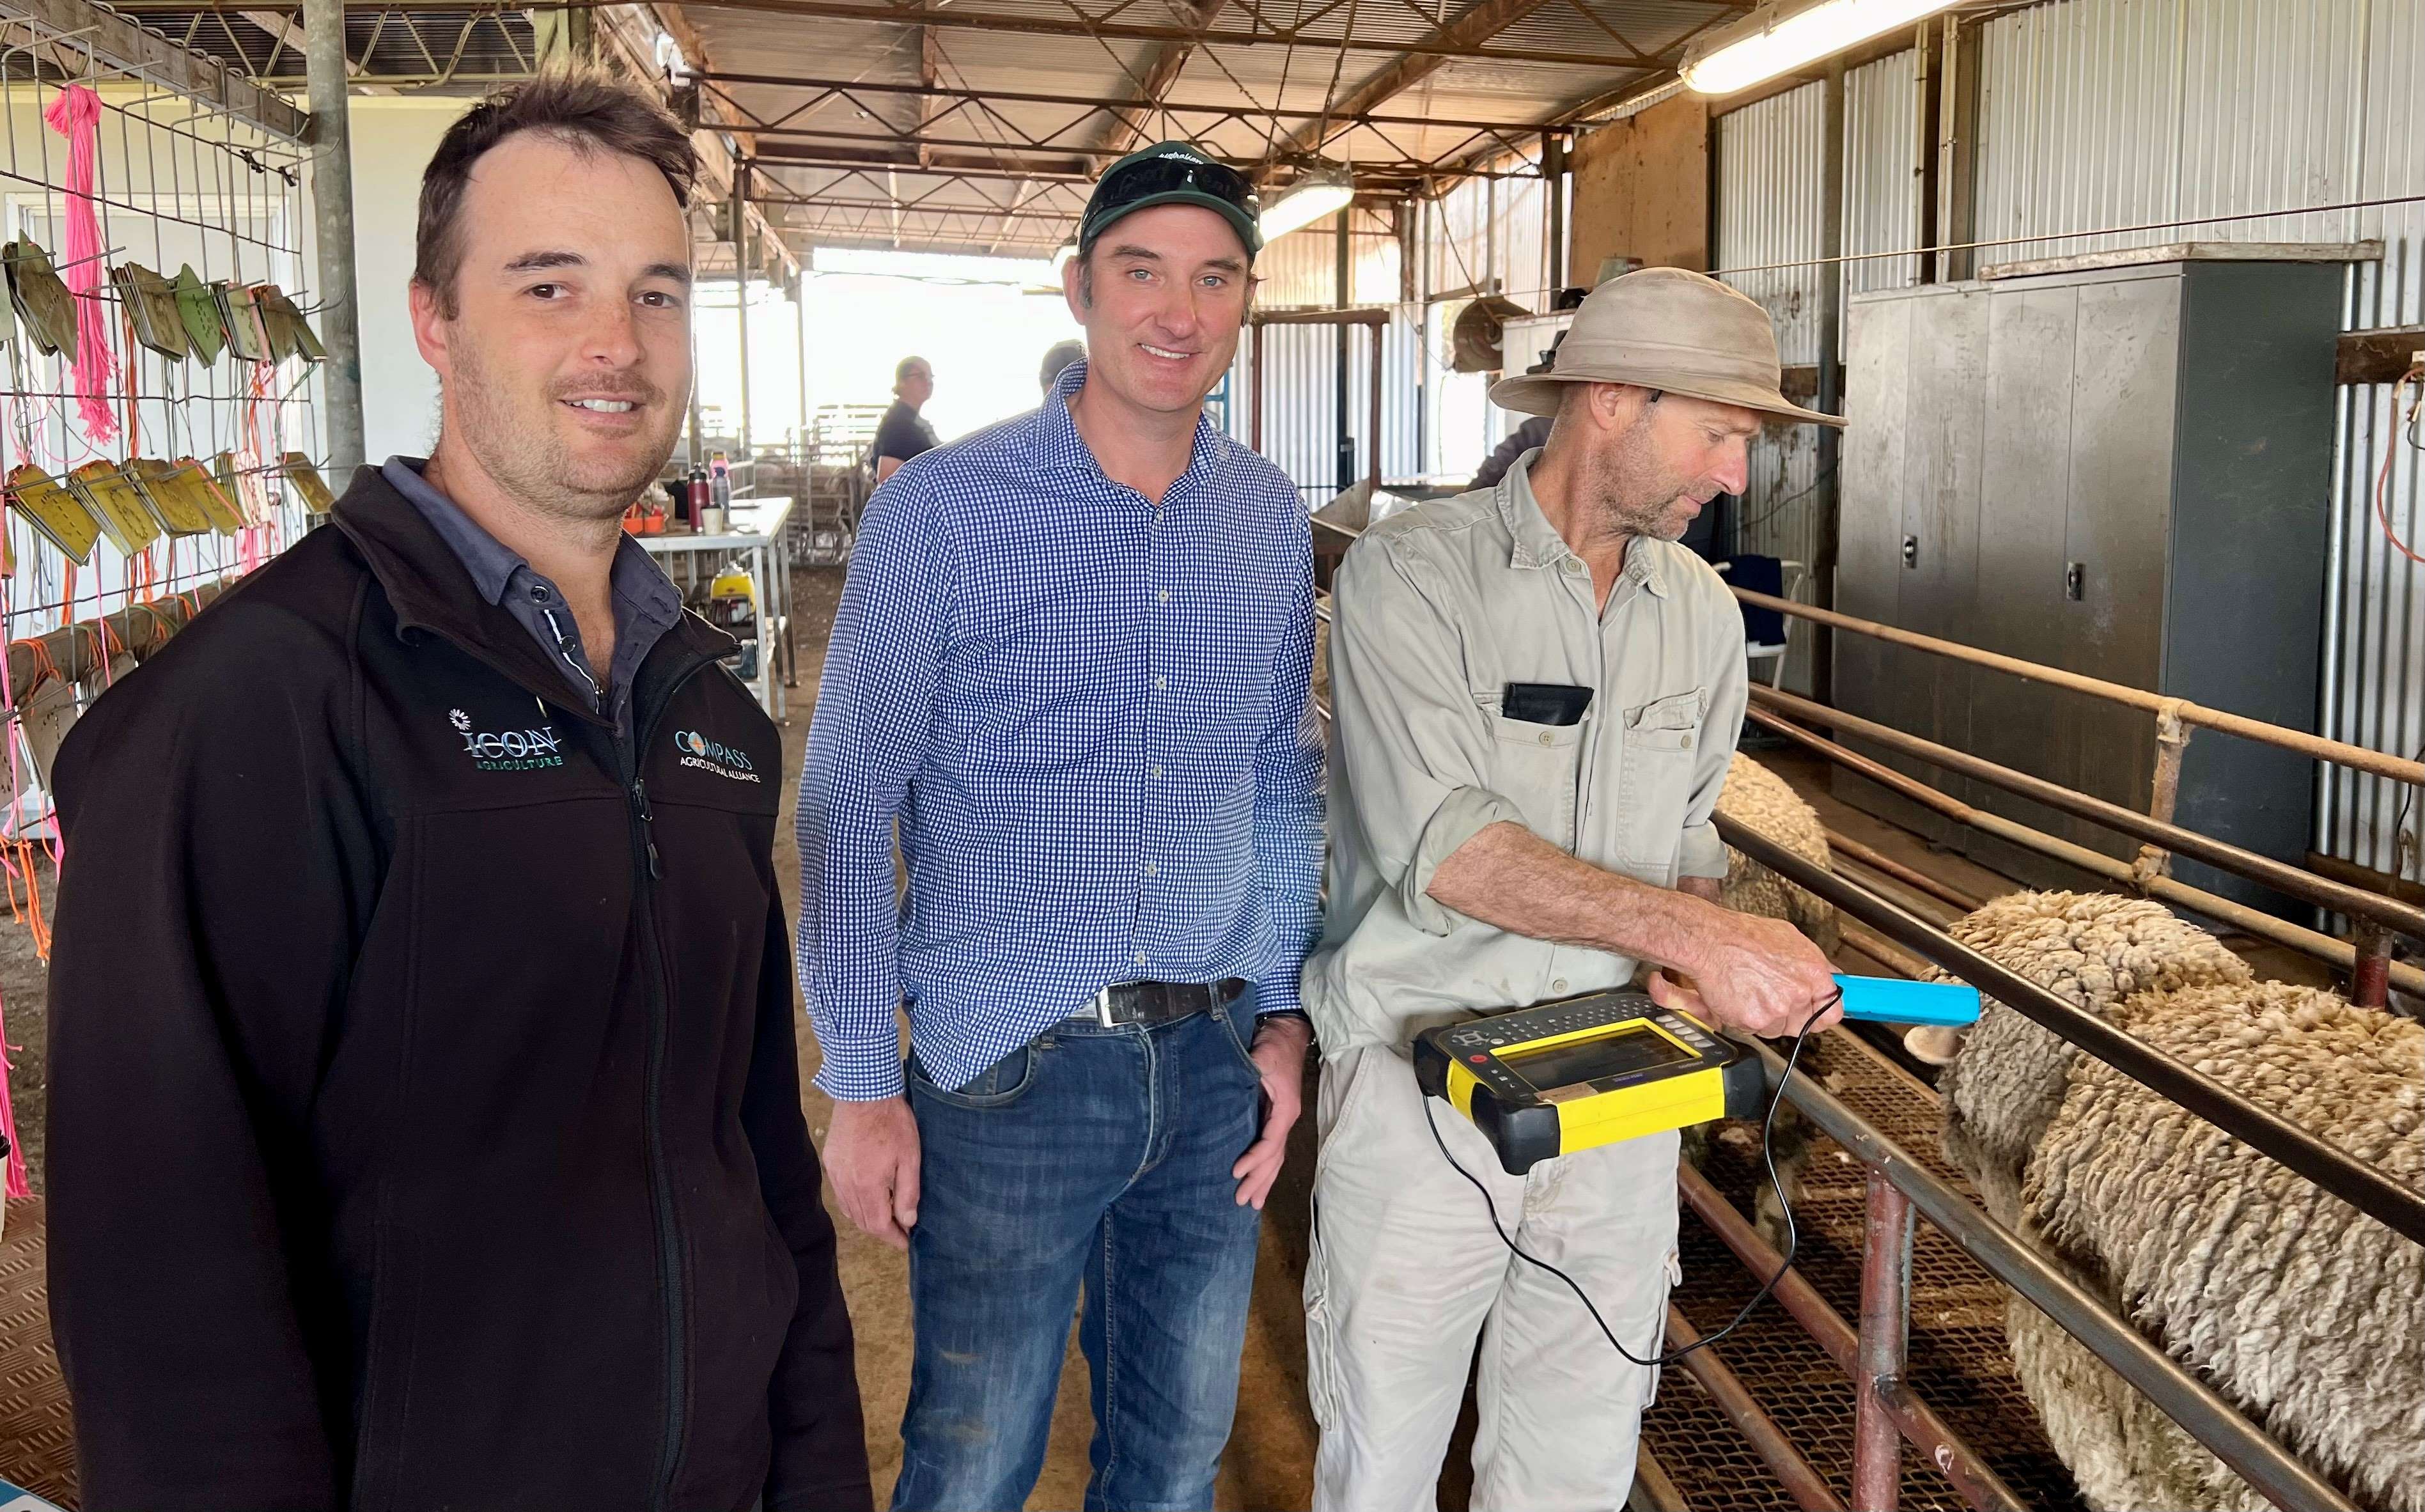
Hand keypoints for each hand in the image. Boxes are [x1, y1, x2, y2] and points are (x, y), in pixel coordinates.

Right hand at [823, 1096, 921, 1248]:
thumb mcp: (910, 1157)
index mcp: (868, 1185)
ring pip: (849, 1210)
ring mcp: (835, 1173)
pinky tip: (866, 1199)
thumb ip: (908, 1192)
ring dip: (867, 1219)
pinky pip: (840, 1194)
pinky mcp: (830, 1163)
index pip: (879, 1225)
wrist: (864, 1092)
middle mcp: (847, 1184)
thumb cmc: (892, 1122)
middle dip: (882, 1230)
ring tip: (886, 1217)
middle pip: (863, 1221)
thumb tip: (908, 1221)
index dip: (893, 1237)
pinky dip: (853, 1204)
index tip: (906, 1242)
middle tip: (900, 1231)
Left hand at [1231, 1015, 1311, 1209]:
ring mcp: (1283, 1119)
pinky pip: (1272, 1148)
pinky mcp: (1276, 1116)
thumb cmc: (1274, 1045)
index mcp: (1285, 1109)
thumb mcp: (1261, 1058)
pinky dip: (1265, 1166)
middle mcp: (1287, 1119)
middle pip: (1275, 1158)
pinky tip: (1258, 1178)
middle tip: (1243, 1202)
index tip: (1235, 1173)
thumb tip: (1234, 1088)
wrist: (1287, 1033)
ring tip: (1253, 1202)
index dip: (1254, 1160)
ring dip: (1265, 1180)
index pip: (1270, 1143)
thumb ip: (1250, 1074)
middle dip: (1260, 1181)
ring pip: (1276, 1157)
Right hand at [1655, 909, 1841, 1038]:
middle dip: (1789, 1016)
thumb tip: (1829, 974)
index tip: (1817, 1015)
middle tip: (1772, 997)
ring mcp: (1777, 1009)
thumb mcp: (1789, 938)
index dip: (1821, 1014)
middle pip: (1803, 1024)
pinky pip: (1755, 1030)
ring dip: (1766, 1018)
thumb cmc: (1742, 936)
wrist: (1709, 942)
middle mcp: (1798, 993)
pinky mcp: (1754, 1021)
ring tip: (1751, 992)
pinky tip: (1739, 998)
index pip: (1833, 1011)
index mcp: (1813, 972)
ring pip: (1777, 1029)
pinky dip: (1745, 1019)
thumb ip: (1813, 962)